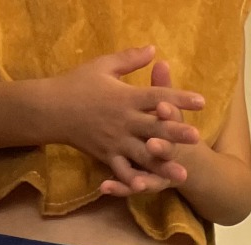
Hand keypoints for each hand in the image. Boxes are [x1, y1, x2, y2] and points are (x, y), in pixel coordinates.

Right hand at [48, 47, 203, 195]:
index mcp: (125, 97)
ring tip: (183, 174)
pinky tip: (147, 189)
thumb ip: (129, 59)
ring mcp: (115, 140)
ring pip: (142, 155)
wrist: (49, 108)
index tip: (201, 101)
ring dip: (162, 165)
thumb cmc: (77, 84)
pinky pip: (120, 171)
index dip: (179, 98)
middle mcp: (123, 120)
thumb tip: (153, 49)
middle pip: (153, 128)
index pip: (156, 96)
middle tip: (196, 137)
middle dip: (175, 133)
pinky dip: (131, 180)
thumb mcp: (102, 65)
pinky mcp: (106, 155)